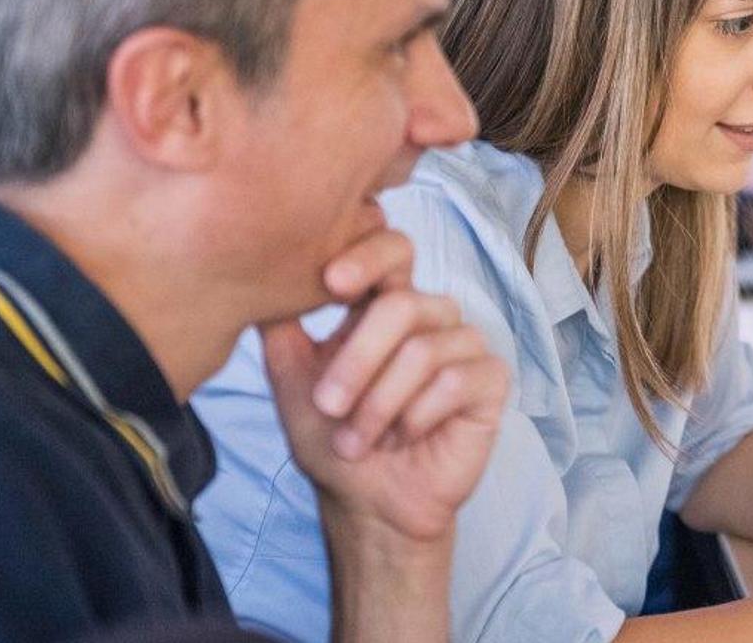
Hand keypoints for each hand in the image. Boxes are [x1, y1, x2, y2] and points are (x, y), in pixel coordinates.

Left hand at [261, 229, 508, 541]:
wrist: (367, 503)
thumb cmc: (334, 441)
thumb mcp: (292, 380)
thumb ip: (279, 327)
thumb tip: (262, 275)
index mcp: (385, 303)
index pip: (392, 250)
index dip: (368, 256)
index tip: (332, 284)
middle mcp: (431, 315)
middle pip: (402, 305)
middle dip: (356, 361)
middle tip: (328, 406)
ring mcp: (465, 345)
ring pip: (424, 350)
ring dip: (379, 403)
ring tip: (358, 440)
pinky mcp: (490, 380)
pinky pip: (455, 382)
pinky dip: (417, 416)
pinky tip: (404, 437)